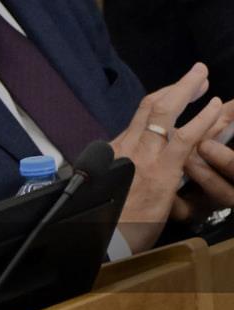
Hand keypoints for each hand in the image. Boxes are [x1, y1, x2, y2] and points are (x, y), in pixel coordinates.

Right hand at [109, 63, 222, 250]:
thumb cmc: (102, 219)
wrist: (96, 235)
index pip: (140, 117)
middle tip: (197, 75)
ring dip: (187, 90)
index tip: (175, 90)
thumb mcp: (105, 188)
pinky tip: (214, 108)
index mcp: (115, 150)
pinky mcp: (161, 170)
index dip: (161, 99)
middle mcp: (127, 146)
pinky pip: (184, 137)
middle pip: (151, 106)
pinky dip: (202, 119)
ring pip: (165, 112)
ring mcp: (144, 155)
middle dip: (176, 86)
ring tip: (204, 77)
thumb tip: (123, 171)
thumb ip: (116, 173)